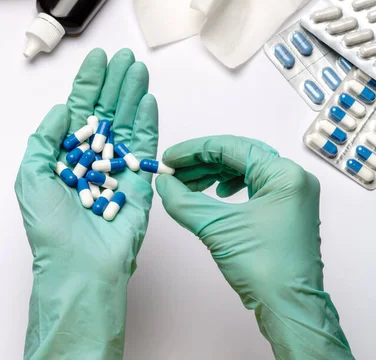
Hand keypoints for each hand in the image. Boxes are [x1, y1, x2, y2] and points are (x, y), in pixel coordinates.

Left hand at [15, 48, 157, 358]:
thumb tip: (62, 109)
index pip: (79, 112)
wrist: (79, 266)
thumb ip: (44, 139)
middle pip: (106, 111)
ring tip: (137, 68)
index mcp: (66, 156)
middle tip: (124, 57)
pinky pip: (144, 147)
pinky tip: (148, 99)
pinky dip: (147, 122)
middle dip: (114, 82)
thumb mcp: (31, 177)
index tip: (96, 59)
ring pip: (126, 123)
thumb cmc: (51, 228)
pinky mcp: (139, 181)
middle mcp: (92, 158)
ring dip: (132, 94)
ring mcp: (117, 168)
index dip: (88, 84)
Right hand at [156, 136, 353, 358]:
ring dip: (212, 175)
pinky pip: (252, 186)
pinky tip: (215, 194)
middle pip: (238, 156)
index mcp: (284, 175)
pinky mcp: (284, 210)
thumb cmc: (263, 268)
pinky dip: (227, 187)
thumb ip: (184, 200)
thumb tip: (163, 183)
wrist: (288, 308)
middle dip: (201, 163)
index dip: (194, 151)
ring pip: (244, 171)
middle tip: (173, 172)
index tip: (168, 159)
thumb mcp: (216, 228)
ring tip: (185, 184)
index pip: (231, 148)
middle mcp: (292, 179)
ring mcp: (291, 195)